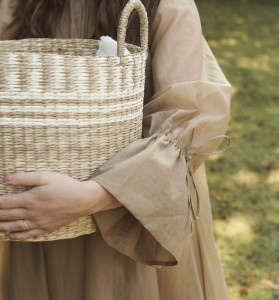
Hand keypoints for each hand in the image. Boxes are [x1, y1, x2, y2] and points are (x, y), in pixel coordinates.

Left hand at [0, 171, 120, 239]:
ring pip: (15, 226)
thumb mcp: (46, 176)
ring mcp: (39, 222)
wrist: (83, 200)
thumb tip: (6, 178)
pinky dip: (18, 236)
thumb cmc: (65, 186)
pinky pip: (29, 234)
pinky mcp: (47, 228)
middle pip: (6, 215)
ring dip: (2, 226)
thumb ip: (25, 177)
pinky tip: (12, 236)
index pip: (4, 203)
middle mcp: (31, 213)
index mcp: (29, 199)